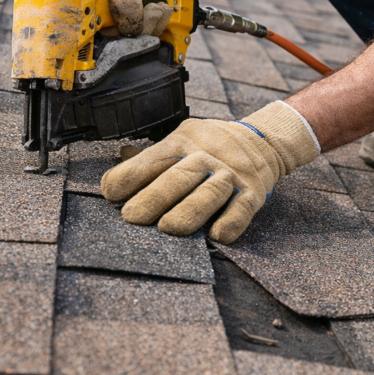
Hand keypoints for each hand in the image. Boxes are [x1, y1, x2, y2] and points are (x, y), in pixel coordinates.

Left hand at [101, 102, 318, 242]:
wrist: (261, 140)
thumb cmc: (209, 146)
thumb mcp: (181, 138)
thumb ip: (151, 156)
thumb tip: (118, 166)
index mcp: (182, 142)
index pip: (152, 158)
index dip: (130, 176)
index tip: (112, 194)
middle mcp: (206, 157)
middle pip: (179, 176)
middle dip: (155, 196)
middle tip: (133, 217)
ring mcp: (230, 175)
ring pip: (210, 193)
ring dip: (190, 211)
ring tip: (169, 228)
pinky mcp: (252, 193)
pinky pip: (243, 208)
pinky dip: (232, 221)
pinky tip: (218, 235)